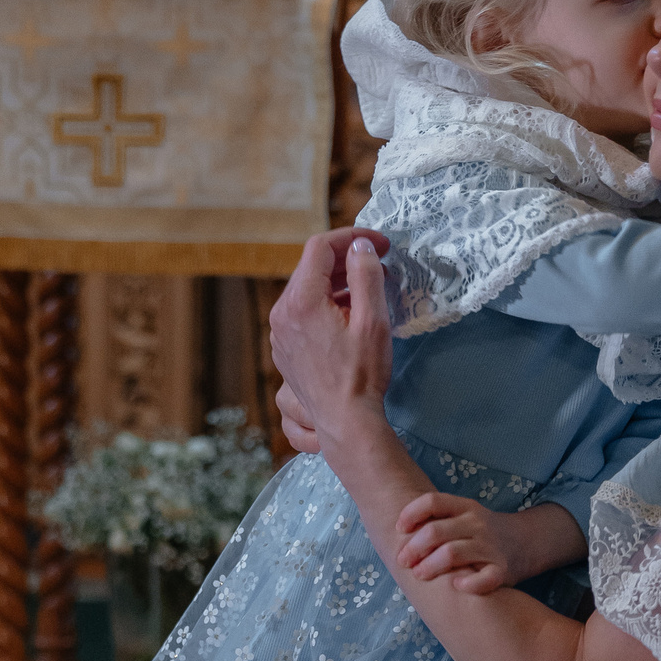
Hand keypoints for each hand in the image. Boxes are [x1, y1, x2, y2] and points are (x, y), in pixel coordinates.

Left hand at [268, 229, 395, 460]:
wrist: (344, 422)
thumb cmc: (361, 375)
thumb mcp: (372, 320)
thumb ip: (366, 275)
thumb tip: (359, 246)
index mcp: (300, 301)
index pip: (320, 248)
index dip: (352, 238)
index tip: (379, 245)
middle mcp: (282, 313)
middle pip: (312, 267)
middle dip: (347, 260)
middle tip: (380, 264)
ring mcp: (280, 332)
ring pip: (308, 289)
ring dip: (338, 282)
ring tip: (370, 289)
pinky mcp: (285, 348)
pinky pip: (303, 312)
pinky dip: (327, 304)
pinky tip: (352, 315)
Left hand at [395, 494, 585, 594]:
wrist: (524, 542)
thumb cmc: (480, 532)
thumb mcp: (462, 516)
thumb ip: (435, 519)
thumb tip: (394, 532)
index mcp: (464, 507)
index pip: (432, 501)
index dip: (410, 514)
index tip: (398, 529)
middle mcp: (476, 523)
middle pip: (436, 531)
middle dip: (413, 547)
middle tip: (403, 561)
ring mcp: (490, 546)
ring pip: (453, 553)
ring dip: (430, 565)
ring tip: (419, 575)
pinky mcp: (502, 569)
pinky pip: (485, 578)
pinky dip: (470, 583)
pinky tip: (457, 586)